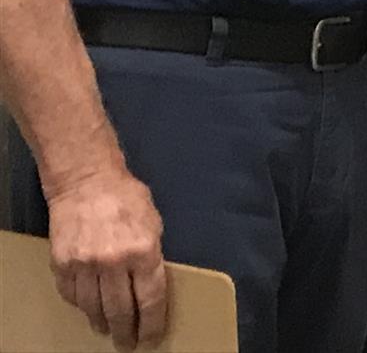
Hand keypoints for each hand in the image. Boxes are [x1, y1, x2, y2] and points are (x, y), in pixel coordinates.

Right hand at [45, 165, 168, 348]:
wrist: (86, 181)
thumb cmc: (126, 198)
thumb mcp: (153, 223)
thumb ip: (151, 255)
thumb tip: (149, 285)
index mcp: (144, 250)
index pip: (150, 298)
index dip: (151, 323)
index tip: (150, 339)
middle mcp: (114, 262)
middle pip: (121, 310)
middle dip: (125, 332)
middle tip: (127, 344)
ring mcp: (85, 264)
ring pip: (93, 308)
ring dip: (101, 323)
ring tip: (108, 330)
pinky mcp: (62, 263)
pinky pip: (72, 295)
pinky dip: (81, 305)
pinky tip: (88, 308)